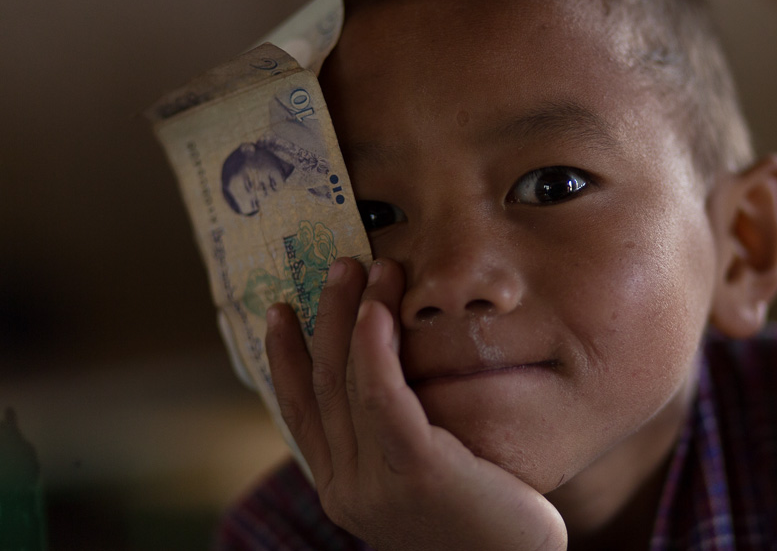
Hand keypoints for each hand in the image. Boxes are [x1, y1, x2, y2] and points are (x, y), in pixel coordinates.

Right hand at [266, 257, 567, 550]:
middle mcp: (346, 488)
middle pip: (322, 384)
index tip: (281, 308)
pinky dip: (374, 347)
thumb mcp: (426, 478)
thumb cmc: (484, 523)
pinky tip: (380, 309)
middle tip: (339, 264)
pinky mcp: (414, 473)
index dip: (285, 356)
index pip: (301, 411)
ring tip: (371, 267)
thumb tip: (384, 381)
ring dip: (354, 315)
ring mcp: (374, 485)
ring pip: (349, 381)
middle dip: (326, 317)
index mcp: (343, 488)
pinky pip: (383, 397)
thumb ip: (396, 439)